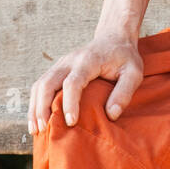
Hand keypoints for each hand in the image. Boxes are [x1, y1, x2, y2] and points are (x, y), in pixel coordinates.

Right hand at [28, 33, 143, 133]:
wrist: (113, 38)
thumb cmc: (125, 58)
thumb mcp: (134, 73)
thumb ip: (124, 92)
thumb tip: (111, 115)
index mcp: (88, 60)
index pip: (73, 82)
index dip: (70, 103)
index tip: (71, 122)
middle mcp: (70, 61)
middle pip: (48, 83)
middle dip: (43, 107)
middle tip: (44, 129)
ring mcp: (61, 64)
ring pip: (40, 84)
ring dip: (35, 107)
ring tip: (36, 130)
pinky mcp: (57, 69)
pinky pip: (41, 85)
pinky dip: (35, 103)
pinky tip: (36, 120)